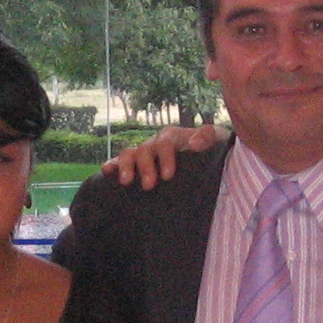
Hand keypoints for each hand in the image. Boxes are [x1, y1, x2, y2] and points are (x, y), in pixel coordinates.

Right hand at [101, 124, 225, 188]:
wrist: (206, 159)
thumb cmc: (211, 150)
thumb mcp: (216, 140)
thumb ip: (208, 137)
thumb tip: (193, 144)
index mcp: (173, 136)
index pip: (164, 142)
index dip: (164, 157)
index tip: (168, 175)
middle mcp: (155, 143)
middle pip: (144, 149)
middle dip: (145, 167)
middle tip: (149, 186)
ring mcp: (145, 154)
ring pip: (129, 153)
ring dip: (126, 166)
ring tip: (126, 182)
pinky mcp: (137, 166)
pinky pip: (121, 162)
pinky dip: (113, 165)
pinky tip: (107, 172)